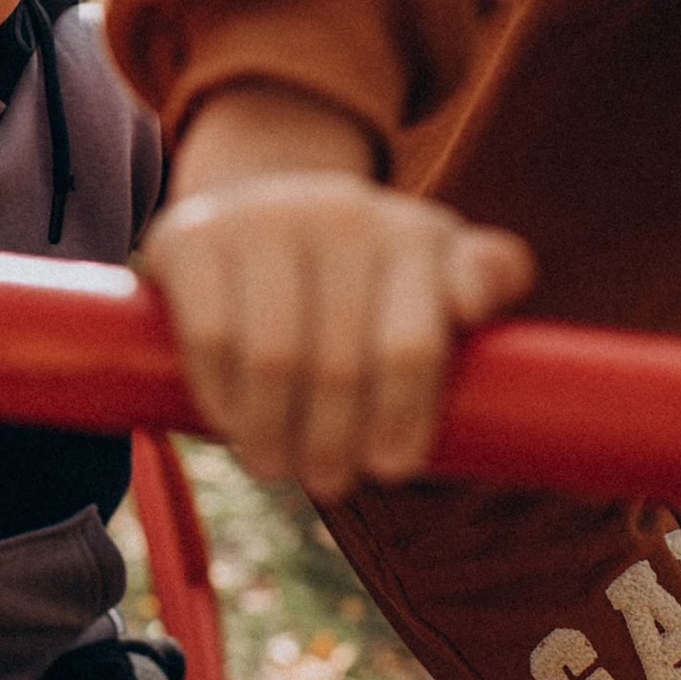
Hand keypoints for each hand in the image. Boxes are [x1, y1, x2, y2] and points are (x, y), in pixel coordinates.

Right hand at [144, 86, 535, 502]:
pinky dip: (222, 397)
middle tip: (329, 482)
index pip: (411, 348)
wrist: (256, 198)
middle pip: (340, 366)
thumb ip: (485, 276)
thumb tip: (473, 303)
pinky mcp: (195, 235)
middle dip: (334, 443)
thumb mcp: (429, 262)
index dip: (402, 420)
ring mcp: (263, 219)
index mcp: (412, 233)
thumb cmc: (361, 262)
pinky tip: (232, 425)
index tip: (391, 468)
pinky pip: (211, 338)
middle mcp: (341, 214)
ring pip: (273, 360)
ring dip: (273, 433)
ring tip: (276, 468)